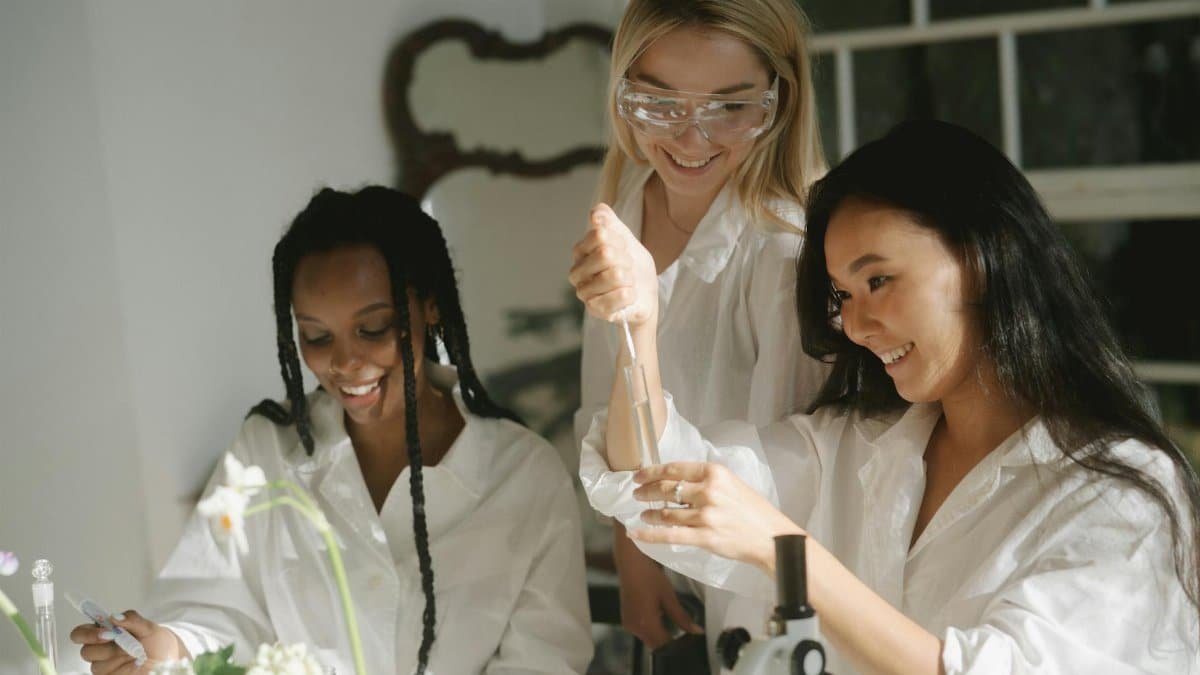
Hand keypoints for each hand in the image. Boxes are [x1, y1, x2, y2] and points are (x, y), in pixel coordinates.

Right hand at [71, 609, 187, 673]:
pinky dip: (124, 669)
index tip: (106, 632)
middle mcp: (98, 650)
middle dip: (108, 648)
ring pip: (98, 666)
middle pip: (86, 652)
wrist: (166, 658)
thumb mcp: (147, 627)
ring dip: (119, 659)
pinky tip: (136, 664)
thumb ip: (132, 619)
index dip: (87, 634)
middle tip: (127, 645)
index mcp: (102, 633)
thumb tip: (114, 616)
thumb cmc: (154, 640)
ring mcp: (103, 666)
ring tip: (136, 654)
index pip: (79, 633)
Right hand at [569, 203, 657, 326]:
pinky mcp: (595, 310)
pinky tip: (629, 295)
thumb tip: (595, 213)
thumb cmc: (632, 265)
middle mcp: (576, 272)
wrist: (645, 294)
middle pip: (606, 254)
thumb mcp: (625, 237)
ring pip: (615, 275)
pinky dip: (630, 295)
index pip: (600, 234)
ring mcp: (583, 292)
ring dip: (630, 279)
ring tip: (627, 283)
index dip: (620, 241)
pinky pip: (619, 296)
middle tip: (627, 268)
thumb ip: (609, 221)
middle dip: (626, 260)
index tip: (624, 249)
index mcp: (580, 251)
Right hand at [613, 523, 702, 647]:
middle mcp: (634, 628)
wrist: (630, 562)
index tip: (689, 640)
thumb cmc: (650, 576)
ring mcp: (628, 623)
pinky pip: (640, 630)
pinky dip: (650, 627)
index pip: (664, 646)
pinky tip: (658, 613)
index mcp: (646, 624)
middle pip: (655, 645)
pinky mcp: (626, 617)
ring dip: (659, 634)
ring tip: (671, 620)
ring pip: (647, 638)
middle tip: (683, 631)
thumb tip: (697, 632)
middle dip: (668, 641)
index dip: (677, 646)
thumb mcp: (669, 597)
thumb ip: (682, 618)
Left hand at [628, 462, 803, 574]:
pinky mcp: (705, 537)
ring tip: (642, 515)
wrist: (773, 538)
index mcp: (716, 473)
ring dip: (649, 514)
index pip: (674, 469)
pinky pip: (669, 535)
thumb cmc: (755, 512)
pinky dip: (649, 534)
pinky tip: (637, 533)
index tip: (639, 475)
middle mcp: (709, 491)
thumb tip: (679, 481)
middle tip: (636, 494)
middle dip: (646, 491)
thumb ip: (708, 480)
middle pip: (666, 488)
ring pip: (665, 512)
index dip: (651, 472)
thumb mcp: (733, 484)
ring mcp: (706, 515)